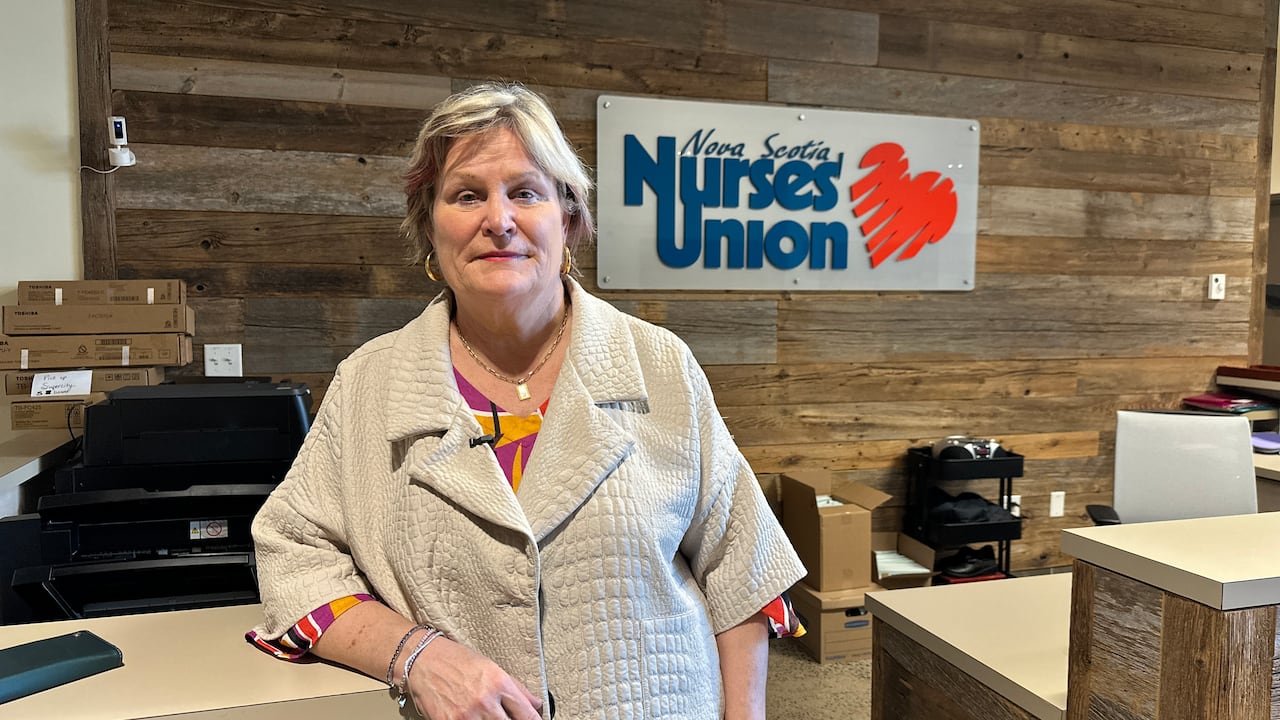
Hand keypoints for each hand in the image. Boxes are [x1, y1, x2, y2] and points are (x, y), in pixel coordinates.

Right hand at [405, 636, 542, 719]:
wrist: (423, 660)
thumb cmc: (456, 660)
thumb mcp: (491, 667)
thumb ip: (516, 688)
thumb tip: (536, 704)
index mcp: (499, 683)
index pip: (527, 715)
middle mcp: (485, 700)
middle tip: (506, 717)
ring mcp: (467, 715)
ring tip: (488, 715)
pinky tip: (473, 718)